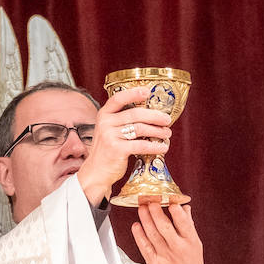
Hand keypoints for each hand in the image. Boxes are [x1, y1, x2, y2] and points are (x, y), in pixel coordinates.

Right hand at [77, 86, 173, 206]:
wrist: (96, 171)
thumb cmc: (108, 150)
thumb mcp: (110, 131)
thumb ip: (123, 121)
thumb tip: (152, 114)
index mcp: (104, 114)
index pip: (118, 99)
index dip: (133, 93)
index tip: (148, 91)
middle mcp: (105, 123)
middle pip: (135, 114)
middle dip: (155, 116)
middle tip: (167, 120)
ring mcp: (110, 136)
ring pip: (140, 128)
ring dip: (157, 131)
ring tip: (167, 134)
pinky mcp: (116, 149)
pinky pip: (141, 145)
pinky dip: (155, 146)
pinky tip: (163, 148)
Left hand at [132, 203, 205, 263]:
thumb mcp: (196, 245)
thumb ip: (188, 226)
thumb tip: (184, 208)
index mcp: (191, 242)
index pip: (183, 222)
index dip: (175, 209)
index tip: (169, 199)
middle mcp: (178, 248)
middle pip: (164, 226)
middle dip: (155, 211)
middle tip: (150, 200)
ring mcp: (165, 256)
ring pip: (152, 234)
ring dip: (145, 219)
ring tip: (141, 208)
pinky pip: (145, 247)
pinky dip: (139, 235)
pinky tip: (136, 226)